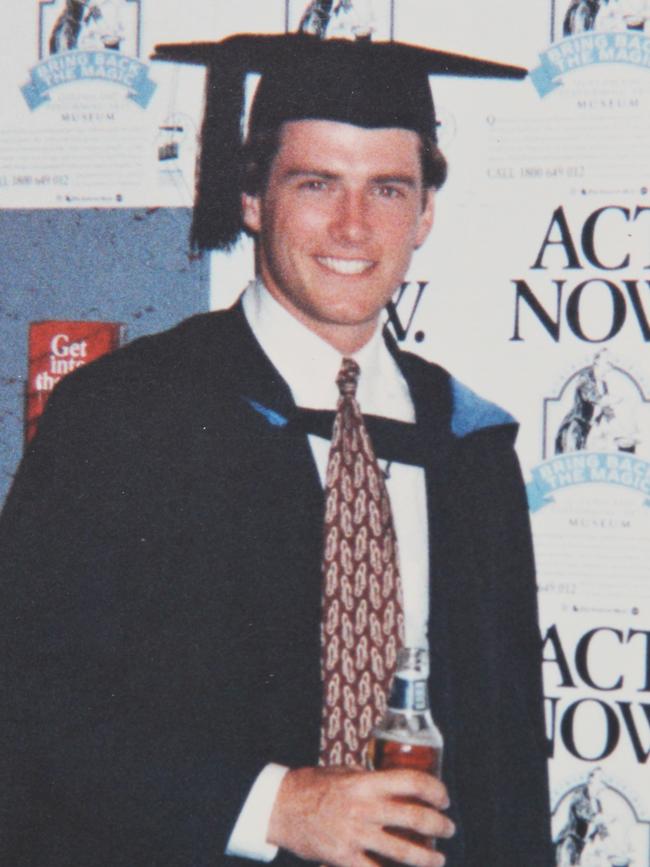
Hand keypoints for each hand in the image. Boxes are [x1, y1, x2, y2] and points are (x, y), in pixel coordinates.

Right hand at [267, 766, 454, 866]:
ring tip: (439, 859)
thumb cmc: (312, 785)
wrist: (280, 806)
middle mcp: (364, 808)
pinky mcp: (344, 857)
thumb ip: (368, 777)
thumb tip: (393, 783)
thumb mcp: (343, 771)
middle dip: (439, 825)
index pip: (411, 782)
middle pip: (415, 817)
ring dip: (427, 857)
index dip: (434, 789)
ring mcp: (355, 834)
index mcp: (365, 782)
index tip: (443, 798)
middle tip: (448, 828)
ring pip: (403, 851)